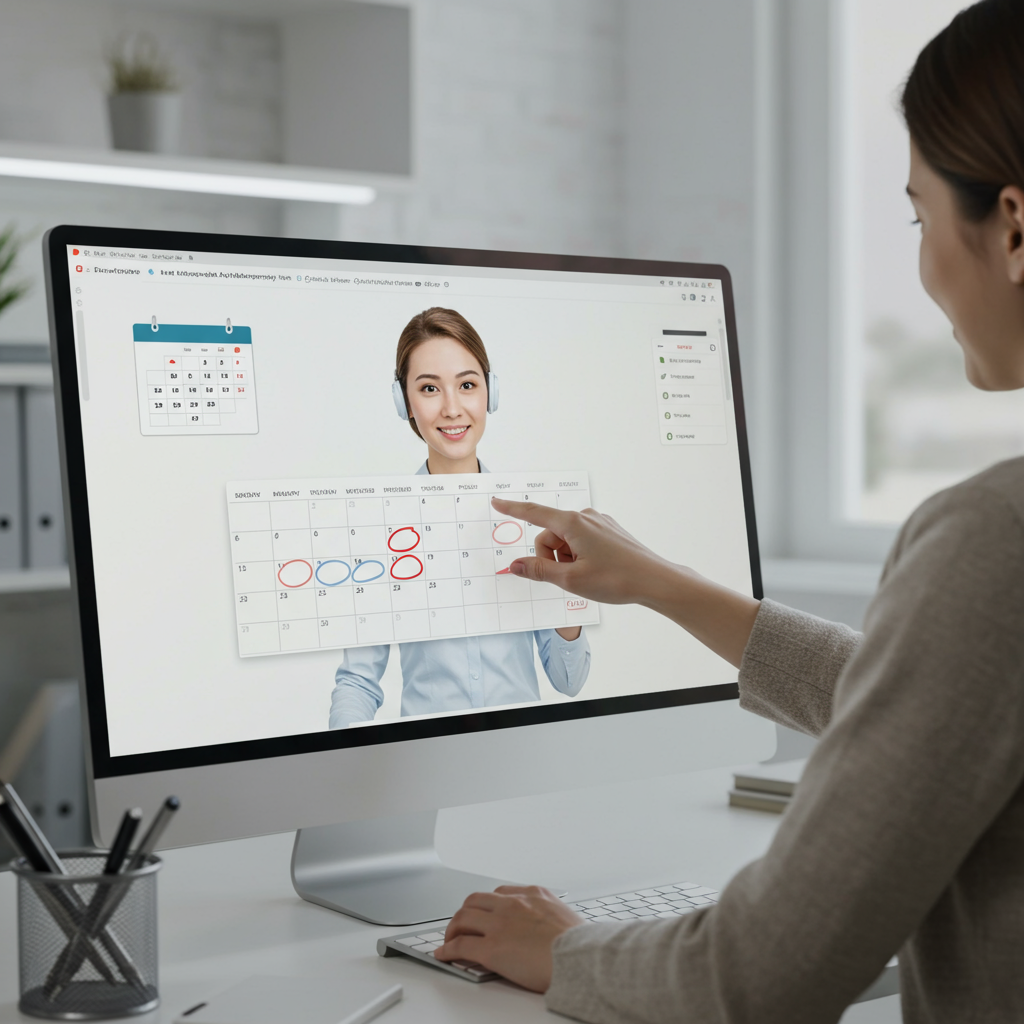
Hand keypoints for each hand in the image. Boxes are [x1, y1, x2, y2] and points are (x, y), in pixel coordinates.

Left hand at [435, 885, 582, 991]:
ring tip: (449, 938)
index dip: (487, 905)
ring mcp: (500, 924)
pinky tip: (443, 954)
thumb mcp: (566, 917)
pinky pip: (460, 946)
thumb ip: (549, 916)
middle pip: (475, 901)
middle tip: (461, 925)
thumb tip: (549, 929)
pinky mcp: (492, 949)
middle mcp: (513, 904)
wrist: (582, 957)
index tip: (484, 913)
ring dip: (452, 929)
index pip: (500, 893)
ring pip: (463, 918)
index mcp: (534, 894)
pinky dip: (447, 949)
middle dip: (465, 913)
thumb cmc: (581, 944)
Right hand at [491, 496, 760, 667]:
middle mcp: (585, 517)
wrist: (654, 581)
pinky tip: (595, 571)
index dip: (512, 509)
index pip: (534, 513)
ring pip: (566, 540)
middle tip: (568, 577)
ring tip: (585, 576)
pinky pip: (582, 541)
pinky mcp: (608, 531)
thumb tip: (515, 565)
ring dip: (566, 559)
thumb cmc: (616, 579)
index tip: (496, 501)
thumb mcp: (571, 579)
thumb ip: (539, 571)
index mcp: (573, 523)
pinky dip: (579, 556)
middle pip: (550, 534)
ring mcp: (599, 523)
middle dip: (550, 556)